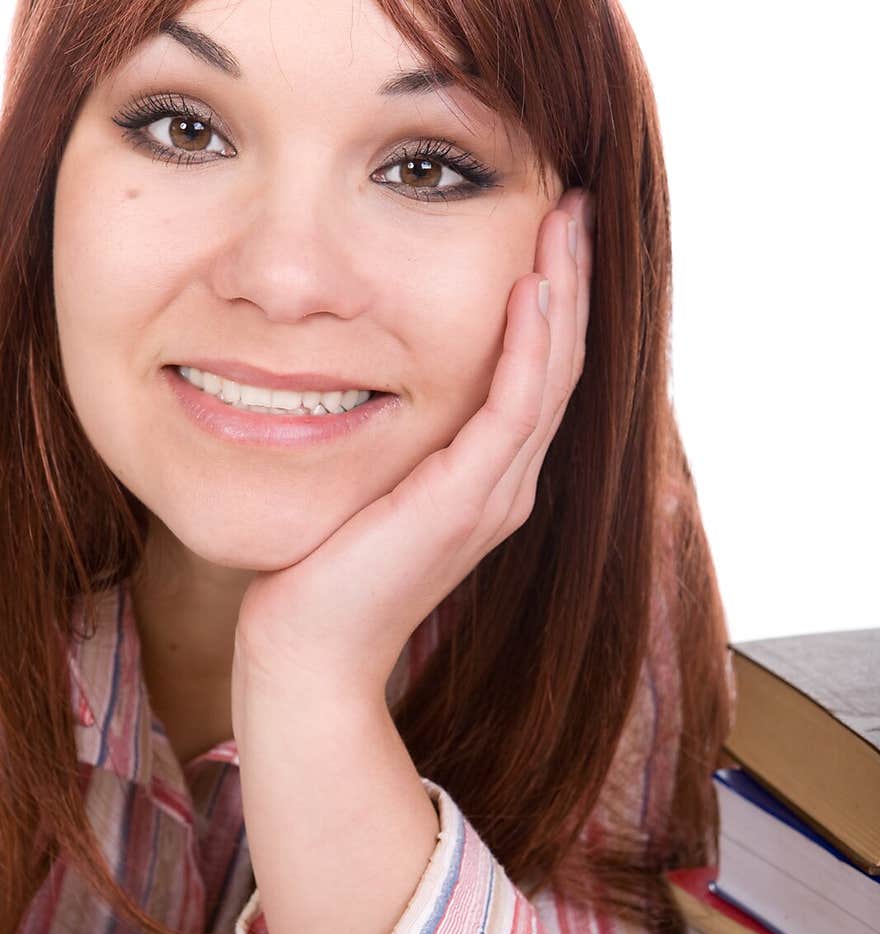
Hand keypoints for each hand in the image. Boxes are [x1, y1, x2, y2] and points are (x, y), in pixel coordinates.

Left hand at [234, 186, 593, 697]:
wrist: (312, 651)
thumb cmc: (327, 574)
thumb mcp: (372, 491)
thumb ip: (399, 444)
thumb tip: (374, 380)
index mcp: (489, 481)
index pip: (536, 376)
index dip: (554, 304)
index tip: (551, 232)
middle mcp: (506, 486)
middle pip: (558, 366)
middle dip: (571, 281)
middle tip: (576, 205)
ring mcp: (494, 496)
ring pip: (549, 378)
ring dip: (563, 295)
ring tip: (566, 222)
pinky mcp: (465, 502)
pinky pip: (512, 410)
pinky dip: (528, 348)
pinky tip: (529, 290)